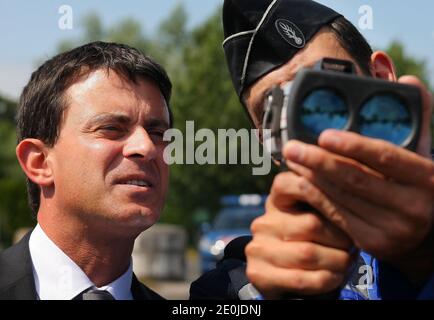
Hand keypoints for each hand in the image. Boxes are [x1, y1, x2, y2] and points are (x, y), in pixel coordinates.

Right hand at [245, 171, 353, 297]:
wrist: (284, 281)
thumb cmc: (309, 243)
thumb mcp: (312, 218)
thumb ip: (324, 202)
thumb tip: (351, 192)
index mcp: (276, 202)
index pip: (288, 184)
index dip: (316, 189)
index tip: (342, 199)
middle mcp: (264, 222)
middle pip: (311, 224)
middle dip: (341, 238)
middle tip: (353, 244)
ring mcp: (258, 248)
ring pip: (308, 253)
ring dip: (337, 261)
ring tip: (347, 261)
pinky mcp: (258, 273)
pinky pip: (301, 278)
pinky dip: (325, 279)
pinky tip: (335, 276)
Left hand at [282, 77, 433, 282]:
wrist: (426, 237)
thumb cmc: (419, 185)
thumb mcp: (424, 154)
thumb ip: (416, 118)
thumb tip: (407, 80)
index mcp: (427, 178)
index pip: (386, 157)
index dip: (353, 145)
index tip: (323, 134)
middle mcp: (413, 207)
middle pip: (355, 179)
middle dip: (319, 161)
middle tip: (292, 146)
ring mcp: (391, 229)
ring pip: (341, 197)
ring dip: (312, 176)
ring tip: (293, 158)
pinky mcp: (372, 243)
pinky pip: (336, 214)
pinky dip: (316, 194)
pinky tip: (302, 179)